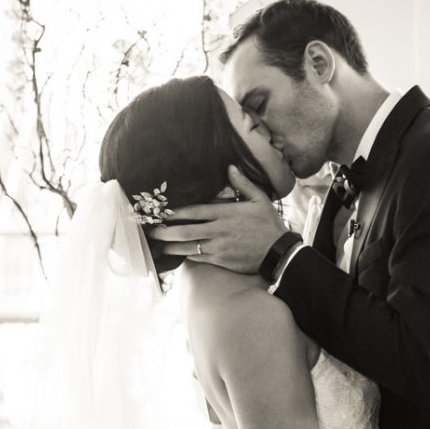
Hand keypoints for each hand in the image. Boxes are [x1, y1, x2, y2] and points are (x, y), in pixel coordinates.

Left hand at [147, 165, 288, 273]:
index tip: (161, 211)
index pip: (194, 211)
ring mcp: (219, 247)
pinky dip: (185, 256)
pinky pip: (198, 258)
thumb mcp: (259, 199)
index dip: (175, 212)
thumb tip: (230, 167)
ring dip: (170, 246)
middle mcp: (219, 230)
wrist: (279, 252)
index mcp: (226, 213)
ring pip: (188, 247)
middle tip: (151, 230)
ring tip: (157, 244)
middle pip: (185, 231)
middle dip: (165, 231)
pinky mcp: (221, 260)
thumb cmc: (269, 224)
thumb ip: (242, 184)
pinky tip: (176, 255)